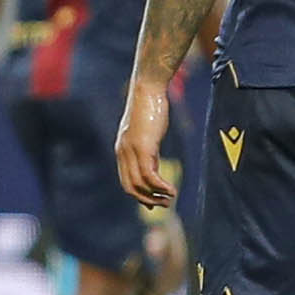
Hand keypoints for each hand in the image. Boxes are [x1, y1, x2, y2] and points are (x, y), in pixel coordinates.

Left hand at [114, 78, 173, 205]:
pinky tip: (172, 190)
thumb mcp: (147, 136)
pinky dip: (161, 187)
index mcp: (122, 150)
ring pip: (140, 184)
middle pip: (130, 187)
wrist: (147, 89)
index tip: (153, 203)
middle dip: (146, 200)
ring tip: (170, 198)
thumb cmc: (150, 109)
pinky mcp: (143, 147)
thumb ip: (148, 154)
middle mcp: (123, 152)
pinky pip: (150, 176)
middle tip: (164, 205)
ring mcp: (131, 150)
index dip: (139, 195)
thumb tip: (154, 171)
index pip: (126, 181)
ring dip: (156, 196)